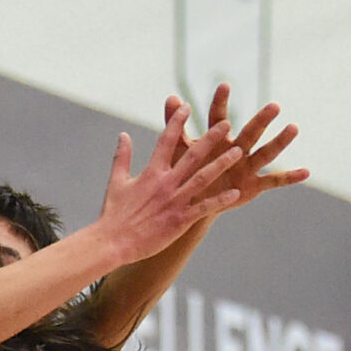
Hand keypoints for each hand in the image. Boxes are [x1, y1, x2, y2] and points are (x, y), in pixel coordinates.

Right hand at [91, 105, 242, 265]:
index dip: (177, 122)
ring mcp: (174, 202)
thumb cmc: (113, 214)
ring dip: (221, 164)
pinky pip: (203, 208)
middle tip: (226, 123)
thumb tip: (123, 135)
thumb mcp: (116, 182)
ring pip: (203, 178)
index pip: (166, 141)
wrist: (111, 243)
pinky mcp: (179, 220)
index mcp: (151, 172)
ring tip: (238, 152)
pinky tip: (235, 193)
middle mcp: (165, 183)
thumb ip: (122, 157)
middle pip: (192, 156)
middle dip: (210, 138)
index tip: (187, 107)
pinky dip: (219, 200)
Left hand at [163, 84, 308, 214]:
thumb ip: (174, 125)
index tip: (223, 85)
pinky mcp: (253, 185)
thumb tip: (171, 97)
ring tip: (294, 128)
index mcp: (217, 139)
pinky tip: (306, 172)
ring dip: (280, 142)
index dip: (220, 102)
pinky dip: (290, 177)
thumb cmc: (186, 172)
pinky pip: (274, 180)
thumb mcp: (180, 150)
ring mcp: (247, 166)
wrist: (191, 204)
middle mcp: (236, 148)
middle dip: (260, 120)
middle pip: (250, 132)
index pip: (218, 118)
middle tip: (274, 106)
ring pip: (266, 152)